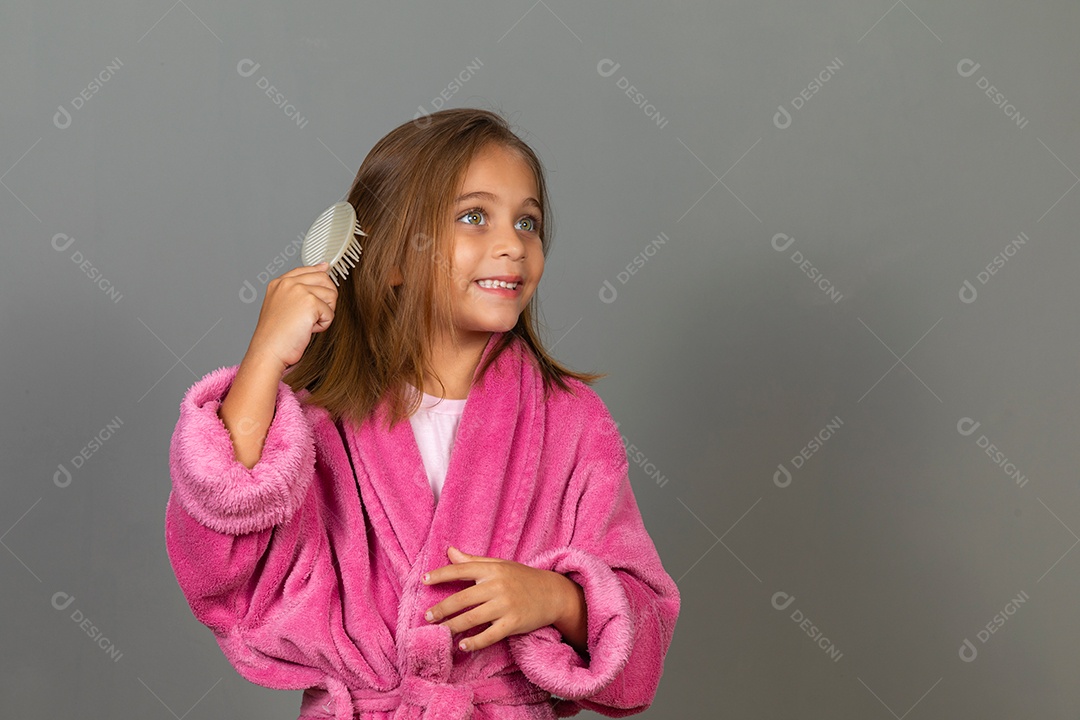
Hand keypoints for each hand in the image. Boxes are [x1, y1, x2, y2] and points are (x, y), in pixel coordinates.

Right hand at [247, 262, 338, 371]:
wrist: (269, 351)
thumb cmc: (275, 336)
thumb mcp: (282, 306)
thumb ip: (298, 291)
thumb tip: (322, 272)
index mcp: (279, 283)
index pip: (306, 269)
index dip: (319, 271)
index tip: (326, 268)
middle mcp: (288, 283)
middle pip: (324, 279)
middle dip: (326, 298)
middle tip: (313, 315)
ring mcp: (298, 290)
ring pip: (331, 296)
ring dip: (324, 314)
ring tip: (306, 324)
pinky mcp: (310, 302)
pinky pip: (330, 313)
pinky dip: (322, 325)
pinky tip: (306, 330)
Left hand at [422, 546, 585, 653]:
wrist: (553, 594)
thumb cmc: (523, 578)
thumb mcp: (500, 565)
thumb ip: (473, 561)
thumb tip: (449, 552)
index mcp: (493, 569)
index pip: (462, 569)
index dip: (441, 574)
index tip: (424, 580)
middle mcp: (498, 585)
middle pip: (462, 598)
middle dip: (442, 608)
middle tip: (428, 616)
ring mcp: (506, 605)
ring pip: (472, 618)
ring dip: (453, 627)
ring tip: (440, 632)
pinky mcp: (514, 623)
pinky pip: (489, 635)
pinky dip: (474, 642)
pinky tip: (463, 645)